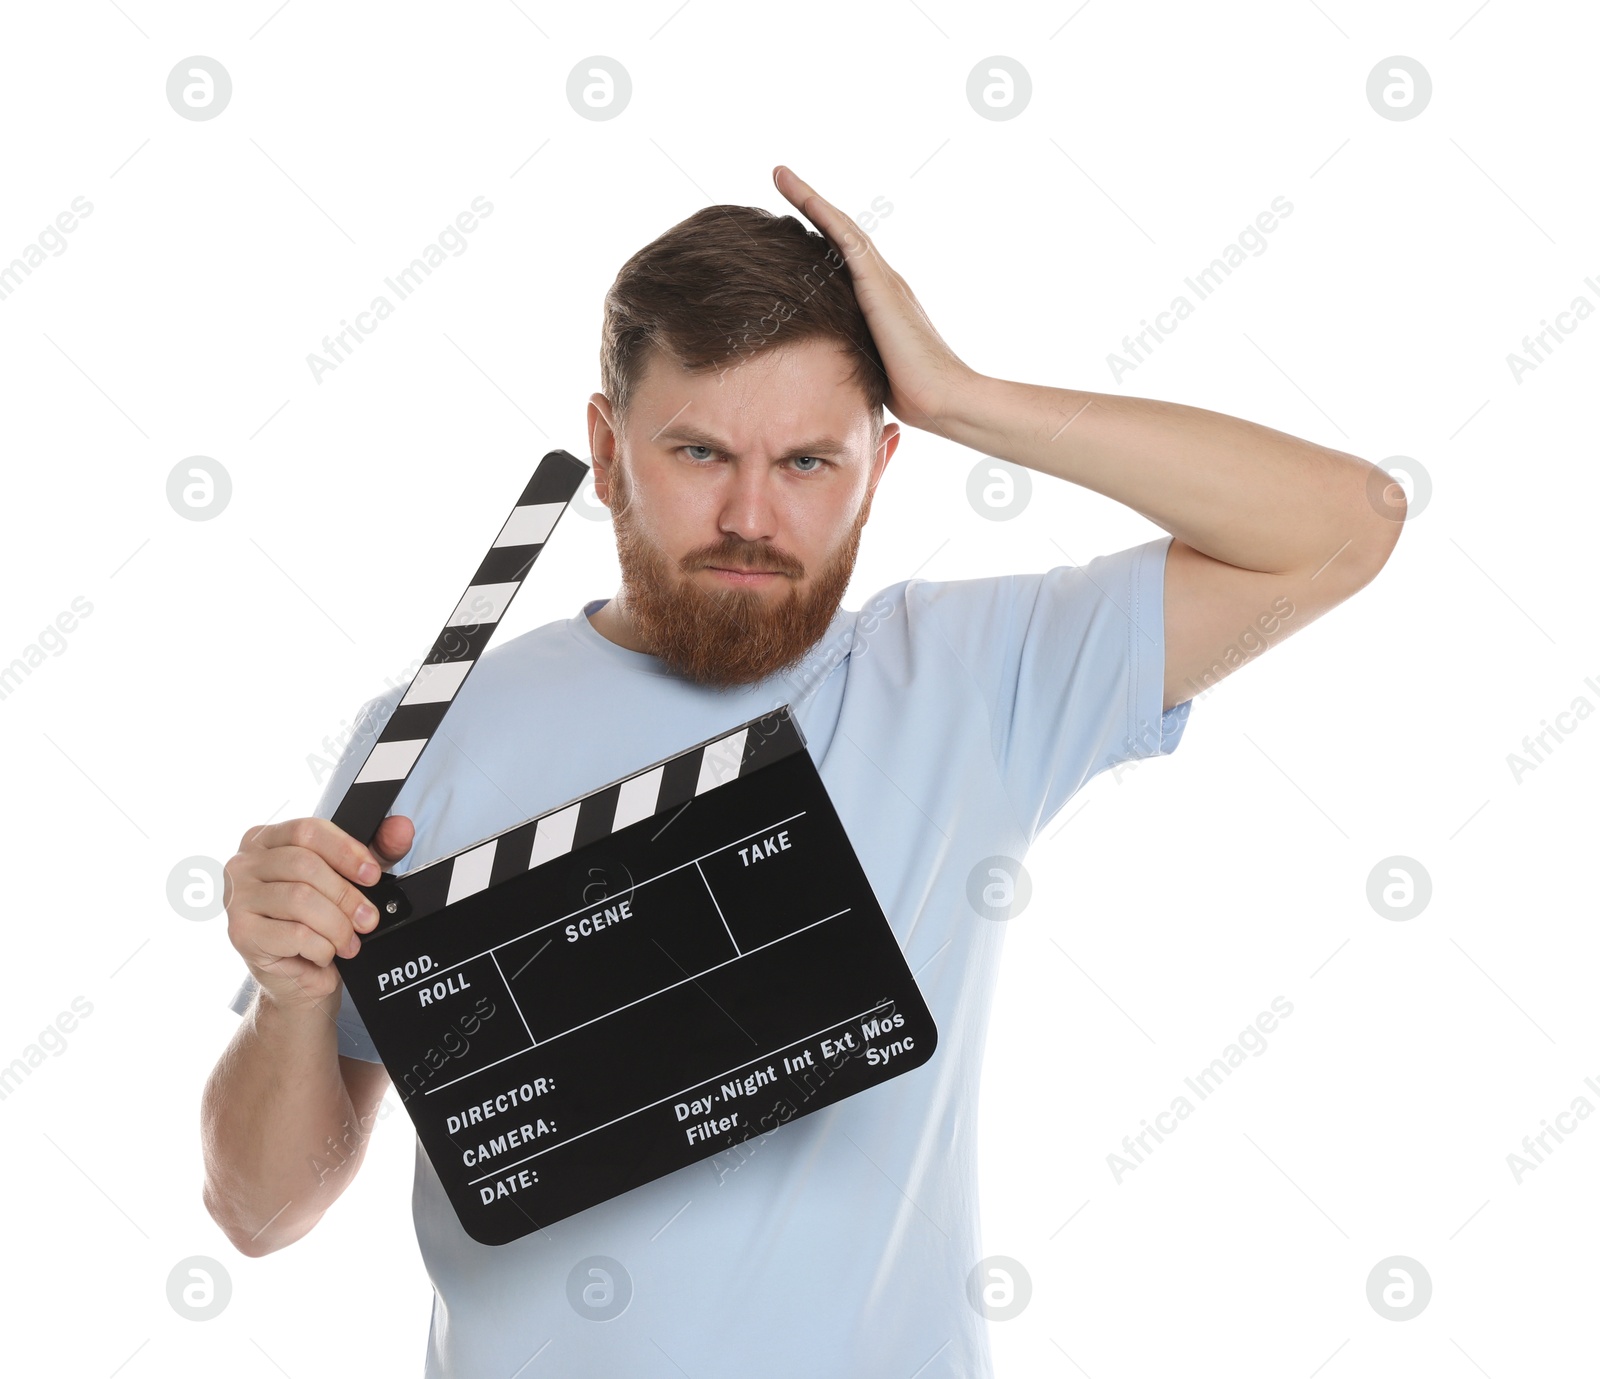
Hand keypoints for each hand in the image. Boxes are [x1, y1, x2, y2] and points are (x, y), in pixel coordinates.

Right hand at [223, 814, 414, 1010]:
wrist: (300, 975)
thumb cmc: (320, 920)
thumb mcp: (353, 878)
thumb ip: (378, 848)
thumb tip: (401, 828)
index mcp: (267, 839)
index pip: (308, 830)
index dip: (346, 851)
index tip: (372, 874)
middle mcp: (244, 864)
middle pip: (304, 865)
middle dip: (347, 896)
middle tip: (368, 919)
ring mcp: (236, 899)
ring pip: (300, 899)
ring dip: (337, 926)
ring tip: (348, 941)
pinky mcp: (240, 934)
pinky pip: (294, 934)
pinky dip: (321, 947)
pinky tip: (323, 953)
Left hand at [772, 164, 978, 434]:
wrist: (945, 400)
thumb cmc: (912, 397)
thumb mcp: (870, 370)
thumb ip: (852, 358)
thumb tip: (826, 372)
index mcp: (879, 301)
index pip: (842, 258)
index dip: (817, 234)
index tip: (789, 218)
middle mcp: (882, 282)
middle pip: (840, 233)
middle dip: (809, 204)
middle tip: (779, 176)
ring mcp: (883, 280)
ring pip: (841, 227)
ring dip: (810, 198)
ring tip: (780, 174)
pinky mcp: (880, 286)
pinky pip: (848, 240)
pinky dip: (824, 215)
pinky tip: (803, 197)